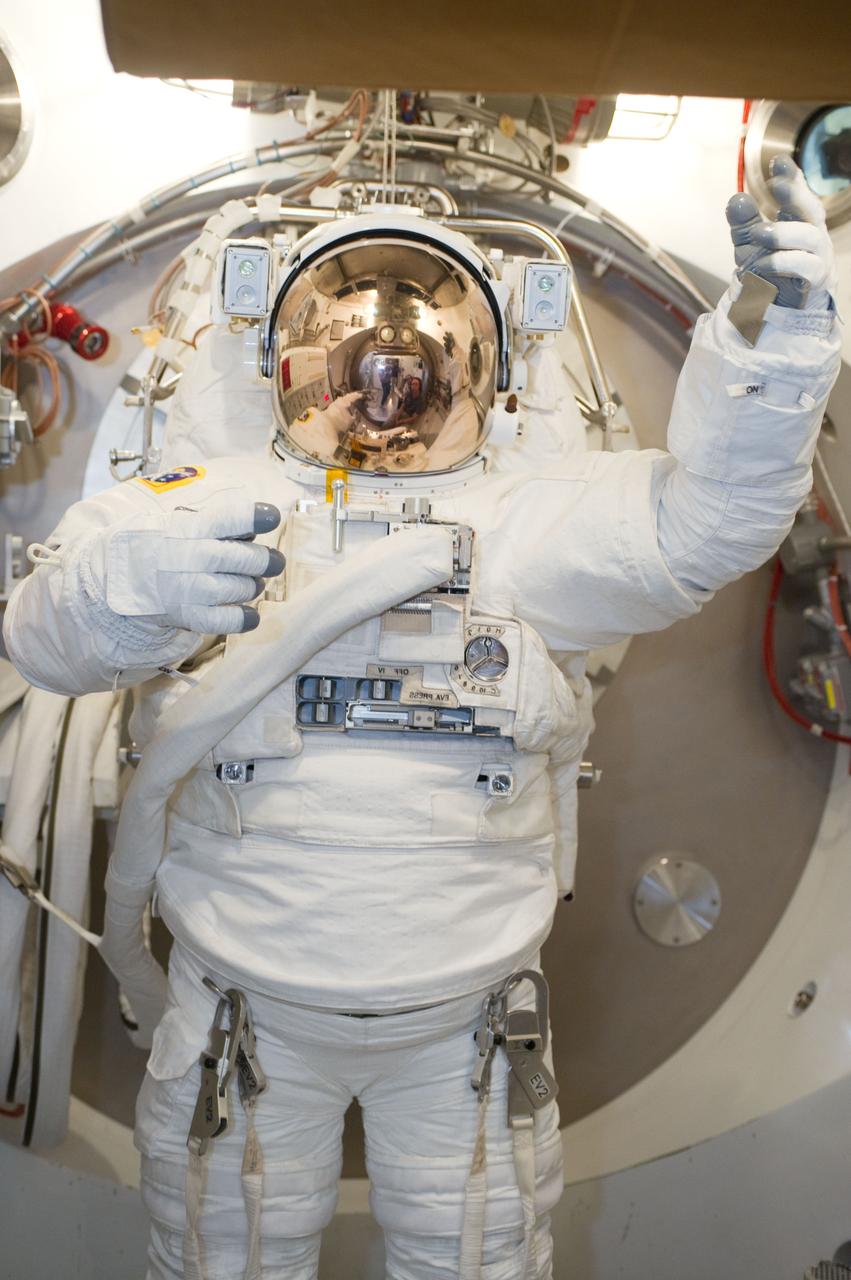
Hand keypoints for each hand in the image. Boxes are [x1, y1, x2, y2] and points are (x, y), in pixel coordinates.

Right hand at [100, 498, 282, 634]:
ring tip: (253, 584)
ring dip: (253, 587)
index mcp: (188, 527)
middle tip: (274, 561)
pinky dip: (243, 619)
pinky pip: (223, 620)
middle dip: (265, 560)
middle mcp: (190, 556)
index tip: (273, 515)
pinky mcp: (185, 614)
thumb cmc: (154, 545)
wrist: (113, 577)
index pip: (228, 518)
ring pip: (238, 588)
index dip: (255, 516)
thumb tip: (253, 527)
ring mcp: (187, 588)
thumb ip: (214, 522)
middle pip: (242, 558)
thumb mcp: (176, 521)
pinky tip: (251, 616)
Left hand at [725, 156, 836, 309]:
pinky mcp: (817, 278)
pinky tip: (763, 263)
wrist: (778, 307)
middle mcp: (812, 233)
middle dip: (795, 193)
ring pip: (809, 236)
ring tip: (758, 233)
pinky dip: (782, 262)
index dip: (791, 177)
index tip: (778, 161)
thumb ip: (743, 222)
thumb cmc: (770, 269)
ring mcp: (818, 255)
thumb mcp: (750, 244)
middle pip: (812, 208)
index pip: (798, 194)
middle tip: (776, 185)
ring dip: (781, 233)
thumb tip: (736, 199)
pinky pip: (806, 266)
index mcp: (798, 220)